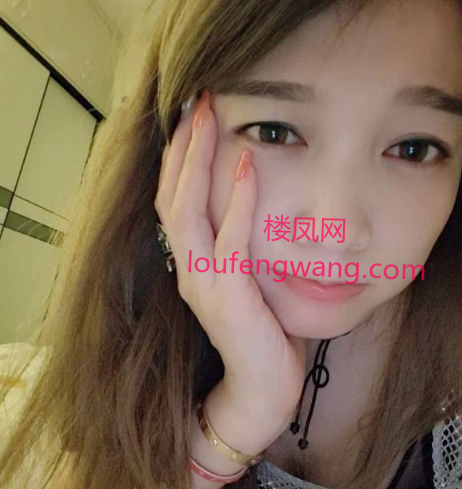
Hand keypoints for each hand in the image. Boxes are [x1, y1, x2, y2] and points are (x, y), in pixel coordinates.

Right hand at [154, 90, 306, 421]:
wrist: (262, 389)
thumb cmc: (261, 332)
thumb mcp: (248, 281)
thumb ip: (243, 246)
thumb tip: (259, 204)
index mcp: (193, 263)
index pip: (176, 200)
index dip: (179, 157)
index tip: (193, 117)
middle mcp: (188, 267)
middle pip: (172, 193)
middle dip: (183, 145)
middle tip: (195, 98)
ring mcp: (202, 281)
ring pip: (187, 208)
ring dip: (198, 158)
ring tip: (209, 115)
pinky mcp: (226, 294)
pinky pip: (228, 238)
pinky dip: (235, 199)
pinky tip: (244, 164)